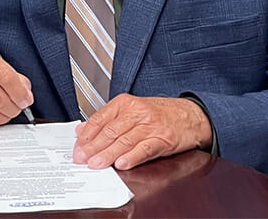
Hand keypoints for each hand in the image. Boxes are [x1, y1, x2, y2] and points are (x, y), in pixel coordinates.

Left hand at [73, 94, 211, 170]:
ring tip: (96, 164)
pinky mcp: (164, 138)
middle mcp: (136, 112)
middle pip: (110, 131)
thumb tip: (81, 130)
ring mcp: (151, 125)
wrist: (190, 115)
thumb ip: (105, 120)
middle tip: (81, 159)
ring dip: (108, 154)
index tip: (77, 148)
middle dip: (93, 147)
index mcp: (124, 103)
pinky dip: (132, 156)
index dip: (86, 136)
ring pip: (124, 140)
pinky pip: (145, 148)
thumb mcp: (131, 110)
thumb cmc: (159, 113)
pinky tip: (122, 163)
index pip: (99, 119)